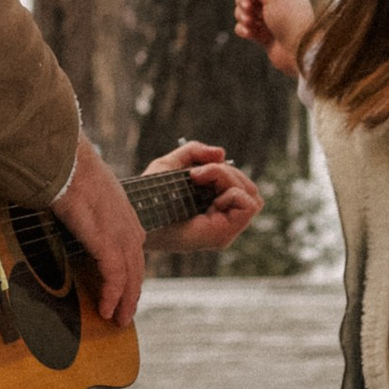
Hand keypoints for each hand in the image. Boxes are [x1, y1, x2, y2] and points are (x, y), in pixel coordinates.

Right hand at [55, 137, 146, 327]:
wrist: (66, 160)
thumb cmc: (68, 170)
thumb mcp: (85, 192)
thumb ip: (86, 209)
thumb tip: (70, 214)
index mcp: (123, 214)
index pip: (133, 251)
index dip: (130, 275)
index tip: (123, 291)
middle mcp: (127, 224)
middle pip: (136, 267)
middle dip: (131, 294)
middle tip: (124, 315)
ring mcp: (120, 233)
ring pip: (130, 276)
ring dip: (124, 301)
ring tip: (117, 320)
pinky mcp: (107, 241)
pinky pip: (115, 276)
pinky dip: (112, 295)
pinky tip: (105, 309)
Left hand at [146, 140, 262, 254]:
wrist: (137, 216)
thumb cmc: (150, 195)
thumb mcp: (171, 164)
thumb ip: (195, 152)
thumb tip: (222, 153)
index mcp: (214, 208)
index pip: (241, 187)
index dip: (225, 172)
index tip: (195, 172)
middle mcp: (222, 221)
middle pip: (250, 188)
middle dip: (227, 172)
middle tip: (197, 173)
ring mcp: (225, 231)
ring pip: (251, 194)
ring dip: (228, 178)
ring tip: (199, 179)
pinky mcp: (222, 236)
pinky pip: (249, 205)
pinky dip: (232, 190)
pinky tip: (209, 195)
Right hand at [226, 0, 314, 81]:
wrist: (299, 52)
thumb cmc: (290, 21)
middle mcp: (278, 1)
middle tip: (247, 8)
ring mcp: (270, 18)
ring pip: (245, 10)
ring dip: (243, 15)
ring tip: (251, 23)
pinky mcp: (263, 34)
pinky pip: (245, 26)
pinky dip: (244, 28)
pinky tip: (250, 34)